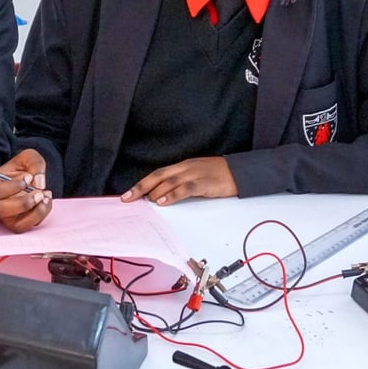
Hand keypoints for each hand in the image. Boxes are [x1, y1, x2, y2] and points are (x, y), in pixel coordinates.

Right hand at [0, 148, 51, 231]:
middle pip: (0, 210)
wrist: (31, 179)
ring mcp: (5, 216)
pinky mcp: (16, 223)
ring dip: (33, 213)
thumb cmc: (24, 168)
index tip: (28, 178)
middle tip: (39, 192)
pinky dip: (39, 216)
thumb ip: (35, 164)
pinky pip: (26, 226)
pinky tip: (46, 202)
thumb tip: (39, 183)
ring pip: (14, 224)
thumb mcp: (29, 157)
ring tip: (45, 197)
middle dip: (22, 203)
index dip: (13, 186)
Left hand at [120, 157, 237, 204]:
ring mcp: (194, 174)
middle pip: (158, 175)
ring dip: (155, 191)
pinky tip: (164, 202)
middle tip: (127, 198)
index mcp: (182, 166)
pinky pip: (186, 188)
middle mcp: (185, 168)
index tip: (128, 194)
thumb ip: (180, 183)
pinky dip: (173, 195)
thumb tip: (161, 196)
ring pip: (170, 181)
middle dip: (141, 187)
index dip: (141, 183)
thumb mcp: (196, 175)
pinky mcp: (204, 183)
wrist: (240, 172)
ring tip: (145, 201)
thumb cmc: (218, 175)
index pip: (157, 174)